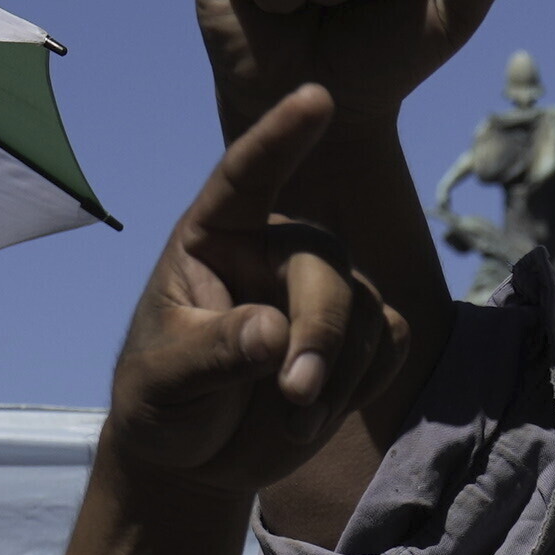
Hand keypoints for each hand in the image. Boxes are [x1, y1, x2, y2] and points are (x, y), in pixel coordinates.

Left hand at [100, 88, 414, 506]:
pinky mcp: (359, 337)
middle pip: (326, 268)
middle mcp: (273, 251)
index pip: (246, 176)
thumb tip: (272, 333)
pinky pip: (393, 340)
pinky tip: (317, 414)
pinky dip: (365, 382)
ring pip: (367, 310)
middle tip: (295, 397)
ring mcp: (320, 291)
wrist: (193, 459)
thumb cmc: (161, 403)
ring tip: (291, 424)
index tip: (316, 96)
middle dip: (320, 334)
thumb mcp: (163, 382)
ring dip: (340, 375)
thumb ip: (212, 353)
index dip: (281, 137)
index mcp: (213, 237)